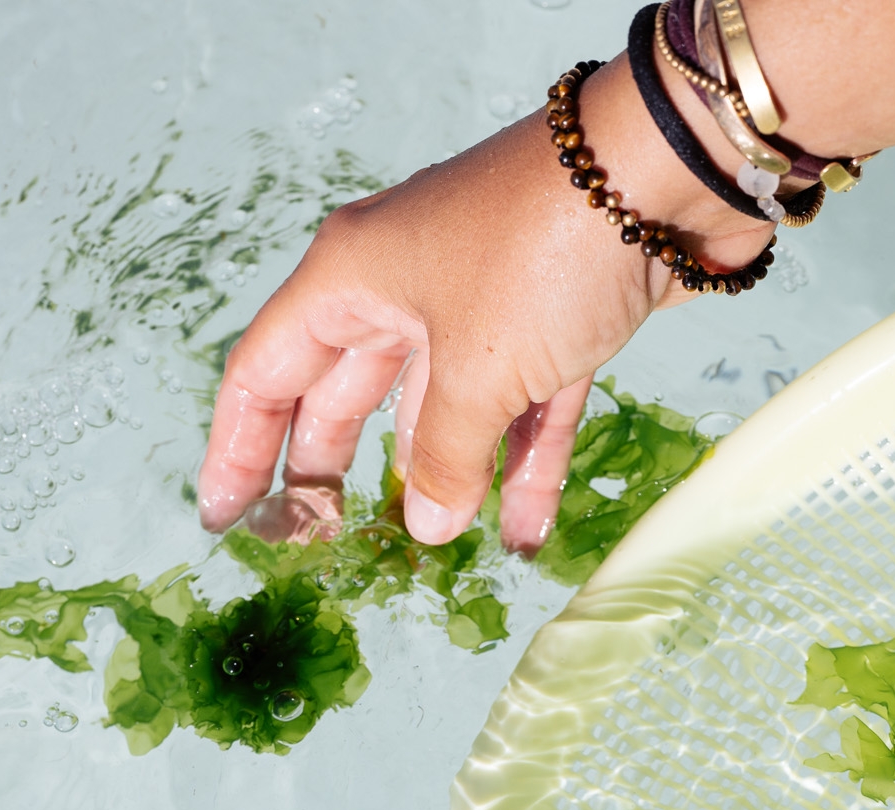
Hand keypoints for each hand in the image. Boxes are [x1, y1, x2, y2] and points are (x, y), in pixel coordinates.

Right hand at [196, 55, 770, 552]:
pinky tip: (522, 536)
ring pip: (440, 412)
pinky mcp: (552, 325)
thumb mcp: (478, 370)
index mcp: (353, 279)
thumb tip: (428, 525)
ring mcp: (480, 306)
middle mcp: (405, 289)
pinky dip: (524, 467)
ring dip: (441, 481)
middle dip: (332, 472)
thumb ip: (445, 457)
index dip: (240, 450)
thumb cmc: (544, 247)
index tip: (227, 518)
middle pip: (343, 397)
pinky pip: (524, 413)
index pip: (266, 374)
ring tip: (430, 551)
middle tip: (317, 545)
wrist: (667, 173)